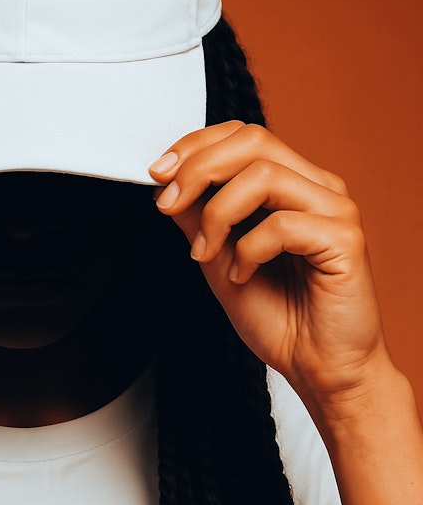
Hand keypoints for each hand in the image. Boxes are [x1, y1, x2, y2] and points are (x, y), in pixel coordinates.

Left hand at [149, 121, 389, 403]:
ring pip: (264, 176)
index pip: (243, 135)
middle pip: (253, 140)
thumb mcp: (219, 260)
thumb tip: (168, 182)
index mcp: (291, 184)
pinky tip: (244, 275)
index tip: (158, 173)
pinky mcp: (346, 239)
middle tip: (168, 203)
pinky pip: (283, 224)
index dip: (196, 145)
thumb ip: (199, 218)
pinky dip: (250, 250)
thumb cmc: (280, 318)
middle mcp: (317, 188)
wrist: (318, 369)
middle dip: (198, 169)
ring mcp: (335, 210)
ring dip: (218, 214)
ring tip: (207, 254)